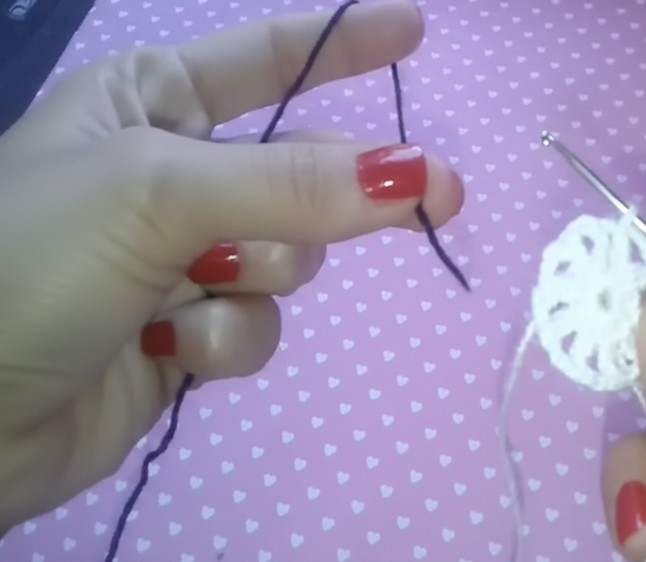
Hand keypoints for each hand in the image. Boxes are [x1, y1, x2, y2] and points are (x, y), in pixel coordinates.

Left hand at [0, 1, 461, 532]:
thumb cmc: (30, 261)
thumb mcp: (158, 190)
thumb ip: (295, 183)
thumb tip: (424, 174)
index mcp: (146, 101)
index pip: (265, 59)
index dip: (342, 44)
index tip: (414, 30)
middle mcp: (169, 172)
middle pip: (299, 172)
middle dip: (330, 196)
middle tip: (439, 197)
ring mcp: (180, 258)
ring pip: (287, 258)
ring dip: (252, 279)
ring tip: (188, 294)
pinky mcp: (186, 334)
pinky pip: (254, 325)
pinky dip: (223, 340)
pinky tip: (170, 352)